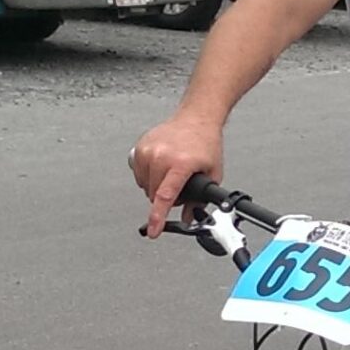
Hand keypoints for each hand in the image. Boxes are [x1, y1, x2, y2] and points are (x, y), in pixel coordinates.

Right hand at [128, 113, 223, 237]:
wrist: (196, 118)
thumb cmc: (204, 142)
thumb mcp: (212, 174)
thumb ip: (200, 201)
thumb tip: (190, 219)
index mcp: (180, 163)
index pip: (165, 196)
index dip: (158, 217)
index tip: (153, 230)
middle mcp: (161, 155)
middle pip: (153, 194)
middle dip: (165, 197)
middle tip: (179, 185)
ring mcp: (148, 150)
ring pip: (144, 186)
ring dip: (155, 186)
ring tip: (171, 172)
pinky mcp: (139, 147)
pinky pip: (137, 173)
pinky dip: (147, 176)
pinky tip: (160, 167)